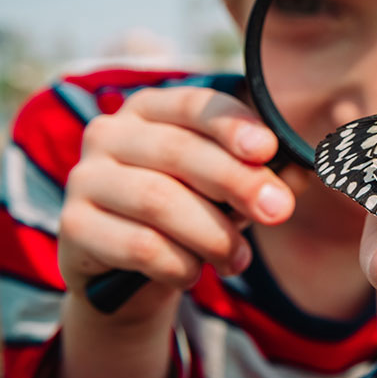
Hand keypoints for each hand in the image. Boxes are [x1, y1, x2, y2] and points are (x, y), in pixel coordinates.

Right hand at [59, 86, 294, 318]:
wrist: (131, 268)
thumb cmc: (190, 209)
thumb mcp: (228, 188)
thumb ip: (264, 175)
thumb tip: (302, 172)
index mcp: (152, 108)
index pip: (195, 104)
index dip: (233, 125)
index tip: (267, 149)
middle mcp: (111, 132)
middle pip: (180, 152)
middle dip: (237, 183)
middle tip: (277, 211)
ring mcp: (85, 177)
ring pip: (159, 201)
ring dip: (212, 234)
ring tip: (238, 259)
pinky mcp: (73, 225)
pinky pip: (137, 245)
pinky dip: (178, 263)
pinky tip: (193, 272)